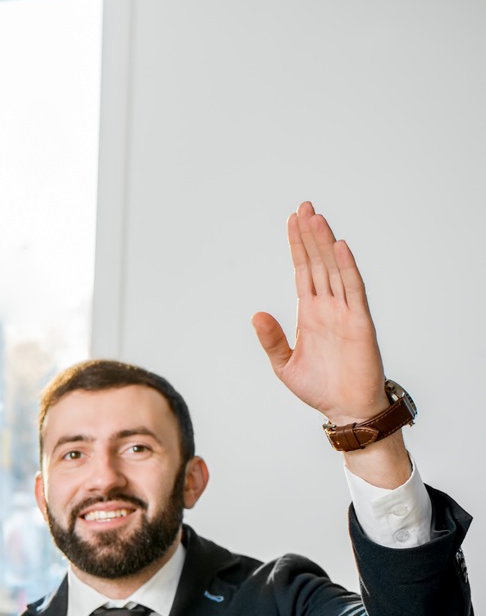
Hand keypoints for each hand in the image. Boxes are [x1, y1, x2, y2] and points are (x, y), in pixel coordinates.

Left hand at [253, 202, 410, 485]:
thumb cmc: (319, 387)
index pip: (303, 271)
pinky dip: (345, 268)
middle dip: (309, 235)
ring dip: (324, 244)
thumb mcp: (284, 364)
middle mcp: (327, 306)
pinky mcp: (358, 322)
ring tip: (316, 217)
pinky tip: (338, 247)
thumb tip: (256, 314)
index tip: (292, 221)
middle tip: (303, 206)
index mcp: (309, 313)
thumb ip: (272, 339)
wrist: (345, 408)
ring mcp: (344, 312)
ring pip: (333, 269)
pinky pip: (352, 290)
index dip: (297, 247)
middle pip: (317, 263)